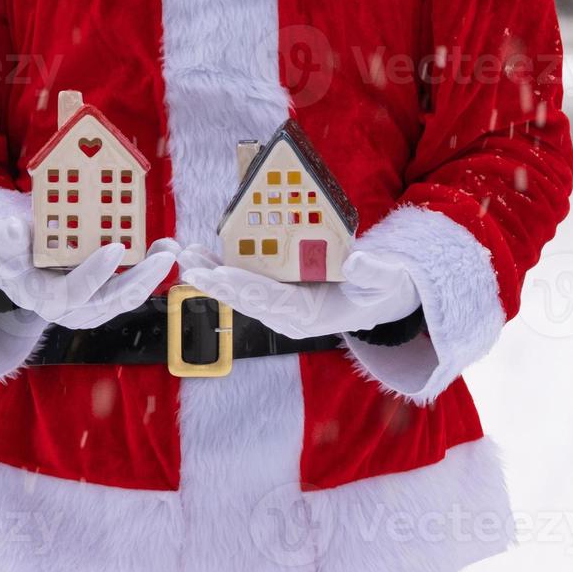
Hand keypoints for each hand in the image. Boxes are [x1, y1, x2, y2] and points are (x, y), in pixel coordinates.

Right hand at [0, 217, 176, 328]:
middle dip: (140, 279)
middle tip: (164, 256)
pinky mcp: (104, 301)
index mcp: (40, 297)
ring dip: (152, 275)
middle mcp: (67, 310)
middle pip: (109, 302)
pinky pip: (131, 290)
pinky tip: (163, 248)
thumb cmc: (9, 249)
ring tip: (170, 248)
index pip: (72, 292)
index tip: (116, 248)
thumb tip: (11, 227)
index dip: (94, 273)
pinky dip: (149, 271)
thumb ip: (3, 237)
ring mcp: (88, 309)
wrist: (17, 266)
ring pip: (126, 298)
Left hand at [177, 245, 420, 337]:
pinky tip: (202, 254)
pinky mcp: (277, 295)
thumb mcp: (387, 279)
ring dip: (212, 274)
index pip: (273, 302)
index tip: (220, 274)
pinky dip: (223, 269)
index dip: (246, 287)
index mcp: (312, 317)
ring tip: (185, 255)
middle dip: (216, 283)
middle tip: (188, 265)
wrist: (381, 297)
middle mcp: (290, 317)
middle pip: (248, 300)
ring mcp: (281, 307)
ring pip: (241, 292)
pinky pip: (246, 283)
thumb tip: (356, 261)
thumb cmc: (384, 287)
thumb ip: (374, 272)